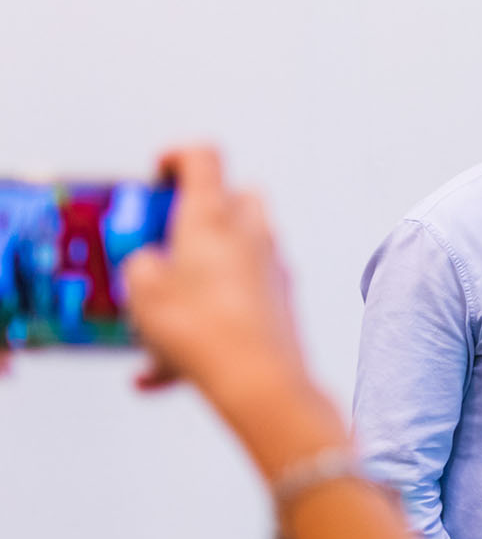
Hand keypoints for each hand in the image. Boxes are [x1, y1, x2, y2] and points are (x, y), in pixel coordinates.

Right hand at [121, 147, 310, 426]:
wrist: (259, 381)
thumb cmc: (200, 328)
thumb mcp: (141, 289)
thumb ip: (142, 264)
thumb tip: (153, 263)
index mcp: (213, 216)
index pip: (203, 158)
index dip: (176, 157)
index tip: (158, 173)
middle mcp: (252, 233)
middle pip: (238, 198)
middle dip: (205, 211)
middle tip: (169, 238)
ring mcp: (273, 266)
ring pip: (239, 254)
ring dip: (202, 276)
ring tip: (157, 322)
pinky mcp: (283, 302)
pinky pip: (239, 304)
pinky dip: (208, 323)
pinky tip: (161, 372)